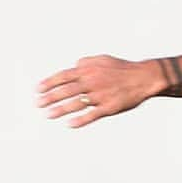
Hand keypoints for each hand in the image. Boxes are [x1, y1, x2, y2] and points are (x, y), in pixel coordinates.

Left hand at [37, 55, 164, 127]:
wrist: (143, 77)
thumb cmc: (121, 69)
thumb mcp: (102, 59)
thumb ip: (85, 62)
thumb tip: (73, 65)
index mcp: (88, 69)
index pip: (63, 76)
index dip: (49, 83)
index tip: (37, 90)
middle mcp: (92, 81)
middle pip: (66, 90)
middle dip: (50, 98)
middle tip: (38, 104)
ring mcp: (100, 95)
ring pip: (76, 103)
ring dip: (60, 109)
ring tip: (48, 115)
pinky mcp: (109, 107)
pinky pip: (92, 115)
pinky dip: (80, 120)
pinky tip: (69, 124)